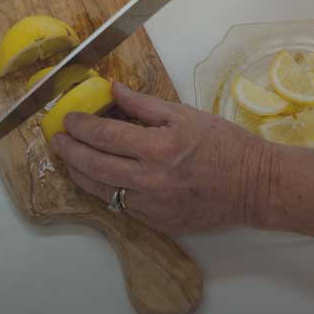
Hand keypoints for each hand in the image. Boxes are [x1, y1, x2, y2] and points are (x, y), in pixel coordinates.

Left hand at [49, 84, 273, 235]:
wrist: (254, 186)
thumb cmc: (225, 145)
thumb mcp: (186, 115)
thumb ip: (144, 104)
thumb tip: (114, 90)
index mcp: (159, 147)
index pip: (104, 135)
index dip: (80, 126)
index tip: (68, 119)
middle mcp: (151, 179)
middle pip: (94, 166)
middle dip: (69, 151)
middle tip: (58, 140)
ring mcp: (152, 205)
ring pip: (101, 190)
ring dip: (79, 174)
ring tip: (70, 160)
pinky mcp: (157, 223)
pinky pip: (121, 206)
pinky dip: (106, 190)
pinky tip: (100, 179)